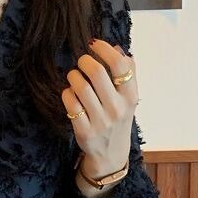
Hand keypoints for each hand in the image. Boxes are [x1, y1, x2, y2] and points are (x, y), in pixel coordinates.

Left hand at [61, 39, 139, 177]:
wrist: (111, 154)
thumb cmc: (118, 118)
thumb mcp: (129, 98)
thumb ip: (127, 73)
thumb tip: (117, 48)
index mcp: (130, 97)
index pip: (120, 65)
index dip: (104, 49)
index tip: (94, 44)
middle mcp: (117, 109)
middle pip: (97, 72)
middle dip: (84, 61)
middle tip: (81, 61)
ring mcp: (100, 121)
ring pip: (81, 87)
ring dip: (73, 76)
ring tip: (74, 77)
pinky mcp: (84, 131)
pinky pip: (70, 104)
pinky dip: (67, 93)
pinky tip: (70, 93)